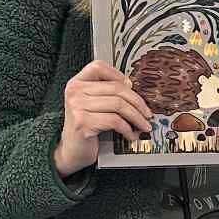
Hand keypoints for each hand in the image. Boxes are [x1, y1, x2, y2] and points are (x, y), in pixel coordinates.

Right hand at [54, 60, 151, 175]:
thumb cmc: (85, 128)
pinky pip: (115, 121)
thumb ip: (106, 94)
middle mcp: (75, 92)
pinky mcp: (83, 123)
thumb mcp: (92, 106)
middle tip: (147, 113)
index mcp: (77, 83)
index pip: (99, 67)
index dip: (118, 74)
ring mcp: (77, 107)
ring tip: (143, 125)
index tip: (132, 87)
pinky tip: (131, 134)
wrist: (72, 151)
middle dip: (137, 102)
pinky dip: (127, 129)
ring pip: (118, 105)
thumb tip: (132, 89)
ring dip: (136, 117)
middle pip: (115, 88)